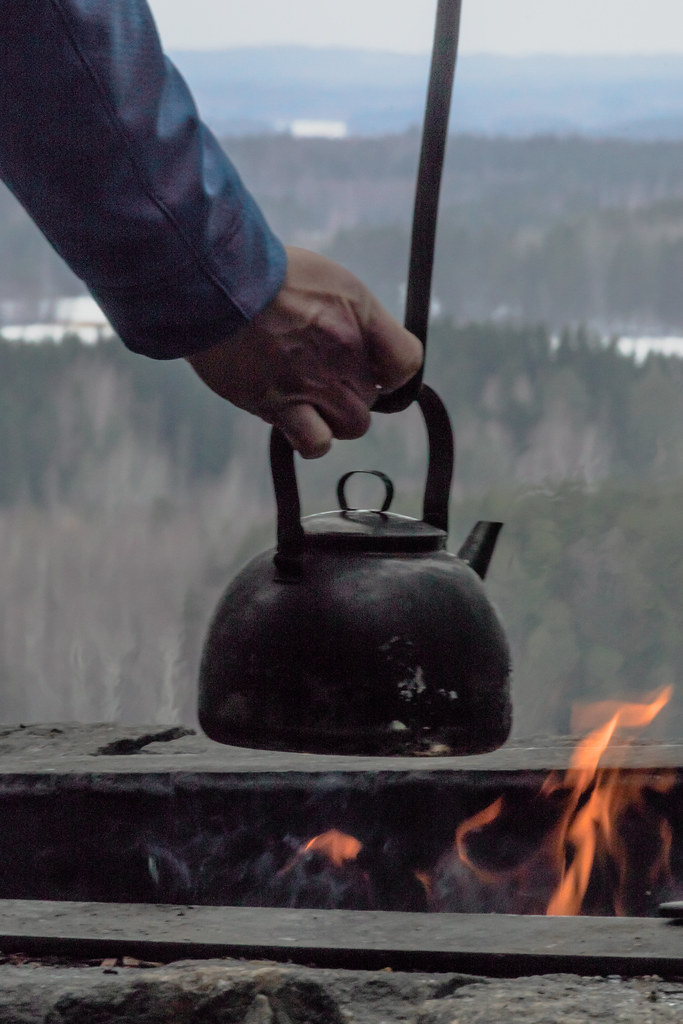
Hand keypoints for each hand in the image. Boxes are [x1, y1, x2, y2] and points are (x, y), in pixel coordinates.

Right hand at [185, 246, 421, 457]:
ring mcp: (315, 384)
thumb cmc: (265, 273)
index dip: (391, 371)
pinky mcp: (281, 405)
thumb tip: (361, 337)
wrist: (216, 281)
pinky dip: (310, 438)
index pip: (407, 361)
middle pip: (371, 397)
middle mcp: (346, 355)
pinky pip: (315, 443)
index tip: (373, 369)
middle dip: (351, 391)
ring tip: (306, 398)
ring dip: (334, 417)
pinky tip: (293, 421)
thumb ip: (350, 312)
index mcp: (360, 317)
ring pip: (352, 425)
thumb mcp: (325, 277)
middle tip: (318, 374)